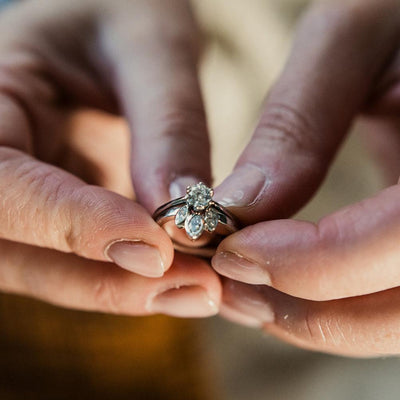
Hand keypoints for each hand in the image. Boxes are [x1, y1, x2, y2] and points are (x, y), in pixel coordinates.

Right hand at [0, 0, 219, 317]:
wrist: (112, 32)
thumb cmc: (119, 15)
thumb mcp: (147, 43)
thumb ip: (167, 123)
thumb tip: (185, 210)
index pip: (1, 186)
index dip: (70, 224)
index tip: (155, 247)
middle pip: (20, 252)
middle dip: (108, 279)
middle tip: (197, 288)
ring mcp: (24, 198)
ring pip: (53, 272)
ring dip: (127, 290)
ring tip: (204, 290)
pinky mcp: (57, 217)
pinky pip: (85, 264)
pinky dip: (135, 279)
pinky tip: (189, 277)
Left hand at [211, 0, 399, 355]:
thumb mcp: (356, 40)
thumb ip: (297, 125)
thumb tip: (235, 207)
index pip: (398, 241)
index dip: (308, 263)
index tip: (230, 250)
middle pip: (398, 310)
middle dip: (304, 310)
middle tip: (230, 284)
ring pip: (392, 319)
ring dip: (312, 318)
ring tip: (245, 288)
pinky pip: (388, 300)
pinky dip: (331, 305)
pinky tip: (281, 279)